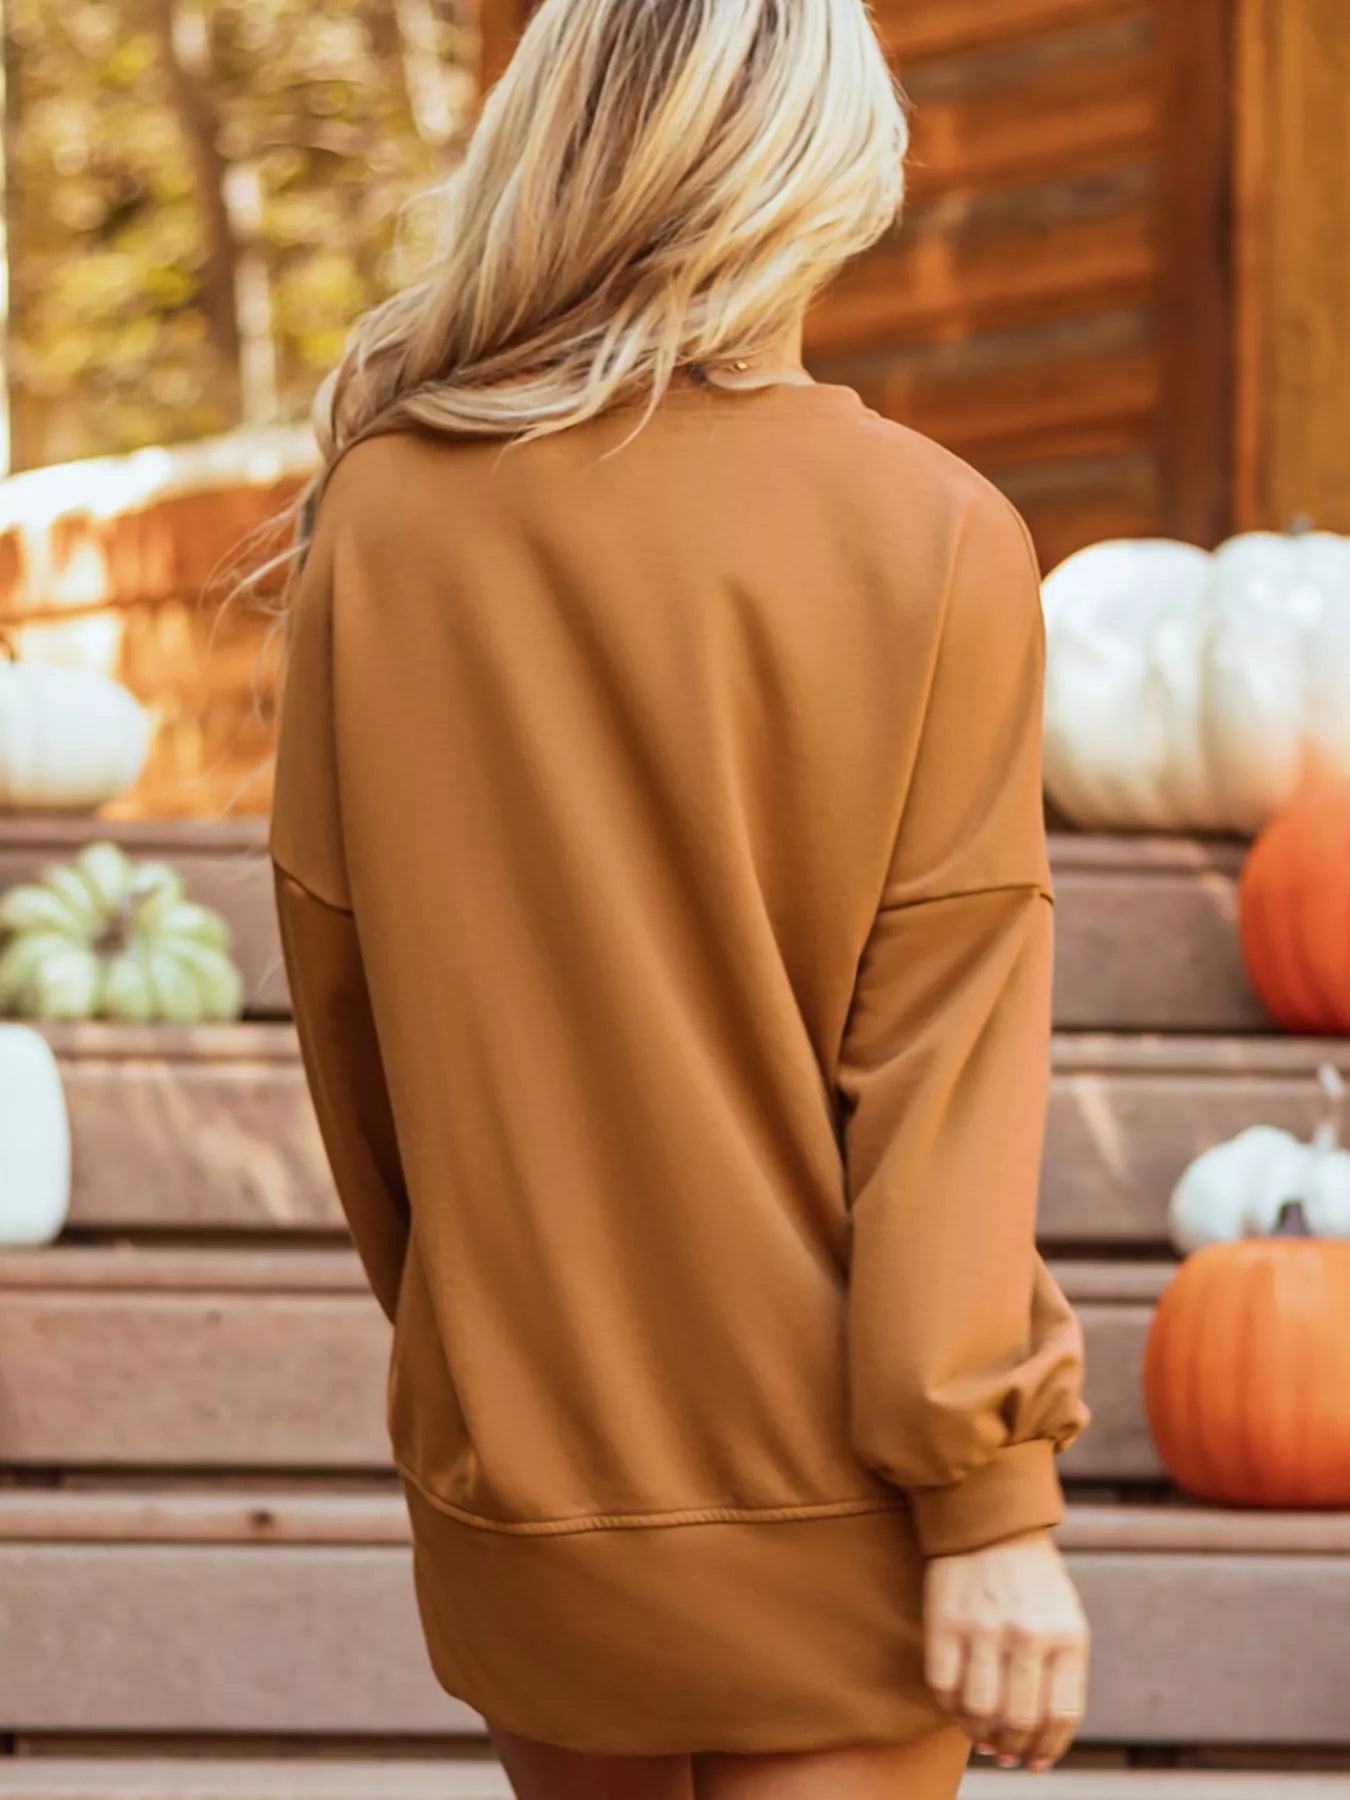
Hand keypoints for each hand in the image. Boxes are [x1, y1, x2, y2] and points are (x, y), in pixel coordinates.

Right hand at [924, 1527, 1088, 1771]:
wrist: (989, 1522)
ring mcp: (983, 1627)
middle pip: (1018, 1720)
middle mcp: (1028, 1634)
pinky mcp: (944, 1621)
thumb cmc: (1032, 1581)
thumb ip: (1060, 1676)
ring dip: (979, 1734)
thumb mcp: (1064, 1619)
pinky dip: (949, 1708)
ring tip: (981, 1736)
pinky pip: (943, 1686)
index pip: (1060, 1716)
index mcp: (1066, 1635)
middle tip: (1005, 1753)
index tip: (1035, 1763)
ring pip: (978, 1710)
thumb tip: (1037, 1744)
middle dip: (1012, 1749)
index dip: (1047, 1750)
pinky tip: (958, 1708)